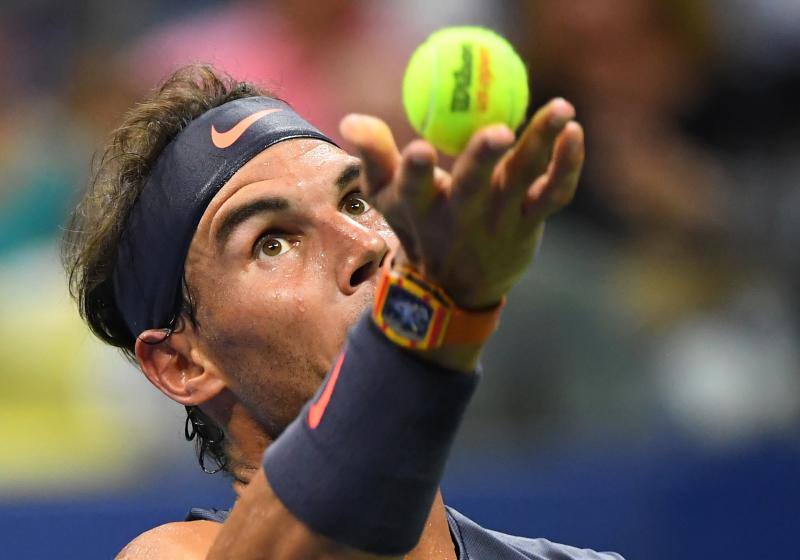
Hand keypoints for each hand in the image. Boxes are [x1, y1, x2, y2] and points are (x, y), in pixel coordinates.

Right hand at [340, 98, 583, 309]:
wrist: (454, 287)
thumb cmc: (418, 228)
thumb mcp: (387, 197)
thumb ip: (373, 156)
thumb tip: (350, 120)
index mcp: (423, 206)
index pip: (414, 188)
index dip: (416, 172)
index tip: (420, 150)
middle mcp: (462, 215)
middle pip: (472, 186)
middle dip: (482, 160)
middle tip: (499, 131)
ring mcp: (500, 221)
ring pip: (522, 180)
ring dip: (541, 143)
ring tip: (561, 107)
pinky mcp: (531, 222)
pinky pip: (554, 193)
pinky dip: (568, 165)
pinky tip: (574, 132)